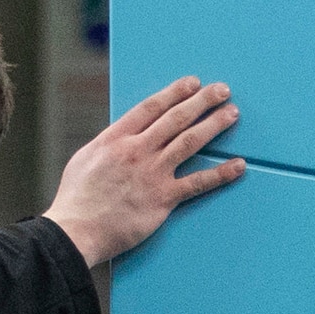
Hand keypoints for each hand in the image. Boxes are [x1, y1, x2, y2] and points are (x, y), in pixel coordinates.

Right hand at [48, 76, 242, 269]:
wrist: (76, 230)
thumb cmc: (76, 199)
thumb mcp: (86, 159)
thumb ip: (109, 144)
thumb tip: (122, 136)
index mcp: (116, 138)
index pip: (152, 107)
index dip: (176, 92)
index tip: (193, 83)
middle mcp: (137, 150)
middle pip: (176, 118)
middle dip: (202, 101)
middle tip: (222, 90)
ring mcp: (152, 173)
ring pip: (190, 142)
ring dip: (214, 125)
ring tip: (232, 114)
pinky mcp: (163, 198)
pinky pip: (198, 182)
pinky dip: (221, 173)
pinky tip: (238, 165)